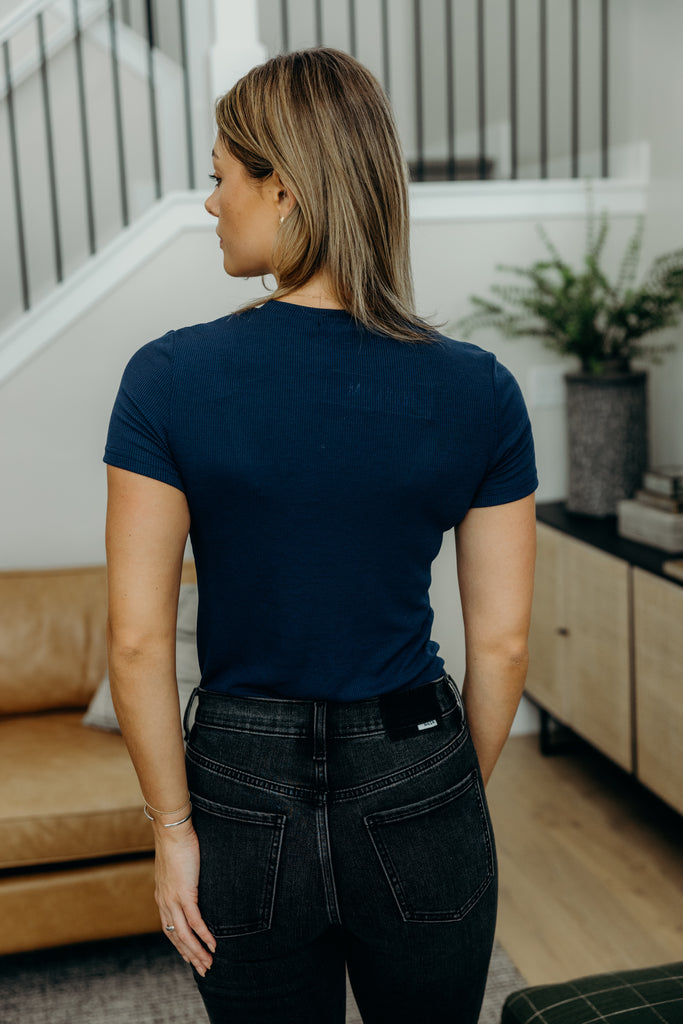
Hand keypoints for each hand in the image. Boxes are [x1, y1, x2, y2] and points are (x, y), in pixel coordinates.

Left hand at [153, 818, 215, 975]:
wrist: (172, 830)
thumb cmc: (176, 843)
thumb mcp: (176, 867)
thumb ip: (181, 879)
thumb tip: (190, 882)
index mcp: (162, 898)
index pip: (170, 930)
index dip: (180, 946)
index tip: (191, 958)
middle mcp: (165, 903)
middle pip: (176, 938)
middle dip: (190, 956)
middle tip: (204, 969)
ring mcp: (173, 899)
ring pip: (184, 935)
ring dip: (197, 952)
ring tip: (209, 963)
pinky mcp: (184, 893)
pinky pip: (194, 920)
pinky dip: (204, 934)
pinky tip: (212, 944)